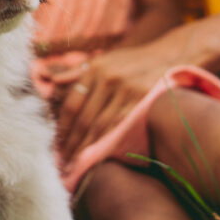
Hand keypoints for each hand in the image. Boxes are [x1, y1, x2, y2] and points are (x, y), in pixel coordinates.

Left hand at [50, 37, 185, 162]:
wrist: (168, 55)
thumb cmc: (132, 61)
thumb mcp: (104, 59)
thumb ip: (78, 72)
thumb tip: (51, 81)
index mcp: (94, 68)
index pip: (73, 103)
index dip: (63, 127)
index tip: (57, 144)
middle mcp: (107, 78)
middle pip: (84, 118)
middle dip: (72, 142)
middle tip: (64, 162)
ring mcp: (125, 89)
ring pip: (101, 126)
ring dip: (87, 147)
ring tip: (77, 164)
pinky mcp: (141, 100)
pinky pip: (120, 126)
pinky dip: (108, 142)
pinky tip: (100, 155)